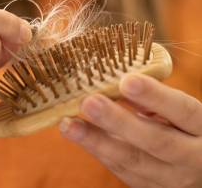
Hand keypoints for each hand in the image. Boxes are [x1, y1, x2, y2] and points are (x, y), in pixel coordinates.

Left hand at [60, 73, 201, 187]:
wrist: (200, 168)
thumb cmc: (186, 129)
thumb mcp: (181, 113)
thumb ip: (156, 101)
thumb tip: (121, 85)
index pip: (182, 111)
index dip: (155, 96)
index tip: (126, 80)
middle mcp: (190, 158)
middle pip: (154, 141)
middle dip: (118, 122)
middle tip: (89, 103)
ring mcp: (171, 179)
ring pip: (131, 162)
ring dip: (96, 142)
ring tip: (69, 124)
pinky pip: (122, 171)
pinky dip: (98, 152)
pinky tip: (78, 136)